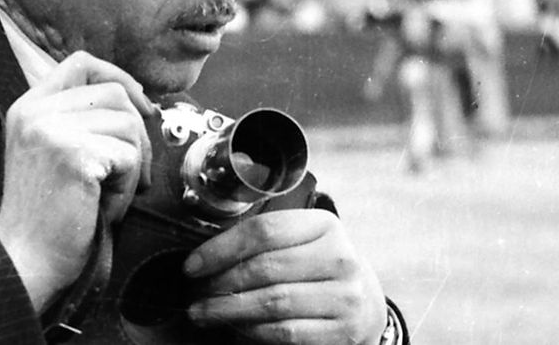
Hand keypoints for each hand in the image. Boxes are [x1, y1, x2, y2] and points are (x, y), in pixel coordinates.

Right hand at [0, 51, 155, 311]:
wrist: (26, 260)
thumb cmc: (49, 214)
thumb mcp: (55, 150)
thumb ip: (81, 119)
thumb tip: (141, 100)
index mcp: (28, 106)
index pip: (82, 63)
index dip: (119, 77)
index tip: (141, 105)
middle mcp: (35, 111)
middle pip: (114, 93)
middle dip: (137, 132)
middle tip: (132, 172)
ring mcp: (51, 130)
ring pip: (128, 123)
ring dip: (133, 163)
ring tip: (110, 192)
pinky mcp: (73, 155)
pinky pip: (128, 156)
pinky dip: (127, 185)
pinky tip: (104, 204)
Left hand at [184, 209, 386, 343]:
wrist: (366, 301)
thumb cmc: (320, 266)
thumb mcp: (302, 241)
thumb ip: (263, 242)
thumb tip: (205, 255)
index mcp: (324, 225)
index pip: (264, 231)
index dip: (221, 248)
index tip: (193, 264)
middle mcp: (339, 257)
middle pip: (264, 268)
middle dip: (220, 283)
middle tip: (195, 293)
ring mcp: (345, 295)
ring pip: (273, 303)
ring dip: (229, 310)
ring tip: (205, 312)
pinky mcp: (343, 329)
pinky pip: (286, 332)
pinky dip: (253, 331)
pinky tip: (236, 327)